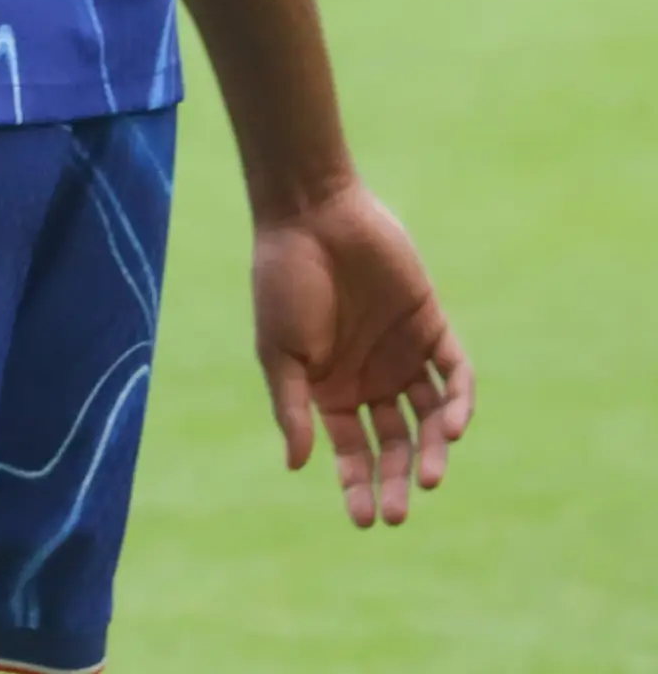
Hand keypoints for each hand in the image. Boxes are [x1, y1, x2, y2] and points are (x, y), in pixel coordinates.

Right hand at [254, 180, 470, 526]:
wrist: (311, 218)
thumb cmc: (283, 283)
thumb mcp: (278, 352)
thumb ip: (292, 406)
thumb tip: (297, 466)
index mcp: (330, 389)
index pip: (352, 450)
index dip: (357, 485)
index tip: (364, 521)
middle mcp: (370, 379)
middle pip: (392, 442)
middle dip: (395, 479)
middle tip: (400, 514)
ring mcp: (403, 355)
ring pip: (430, 417)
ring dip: (433, 449)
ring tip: (429, 477)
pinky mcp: (432, 327)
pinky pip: (455, 375)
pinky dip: (459, 402)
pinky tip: (453, 426)